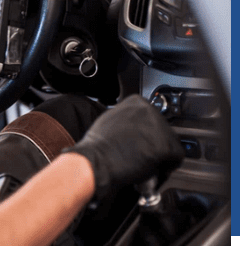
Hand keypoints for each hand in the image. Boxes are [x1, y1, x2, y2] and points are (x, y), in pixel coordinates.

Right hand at [66, 94, 183, 201]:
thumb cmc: (98, 146)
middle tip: (142, 156)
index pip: (153, 119)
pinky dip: (166, 167)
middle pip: (164, 131)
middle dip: (155, 145)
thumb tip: (137, 132)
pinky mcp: (166, 146)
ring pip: (171, 144)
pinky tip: (150, 170)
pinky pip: (176, 159)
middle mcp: (150, 110)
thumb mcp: (111, 121)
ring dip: (161, 156)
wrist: (96, 161)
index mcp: (136, 102)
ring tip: (144, 164)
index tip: (142, 144)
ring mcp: (160, 128)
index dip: (148, 135)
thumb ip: (128, 121)